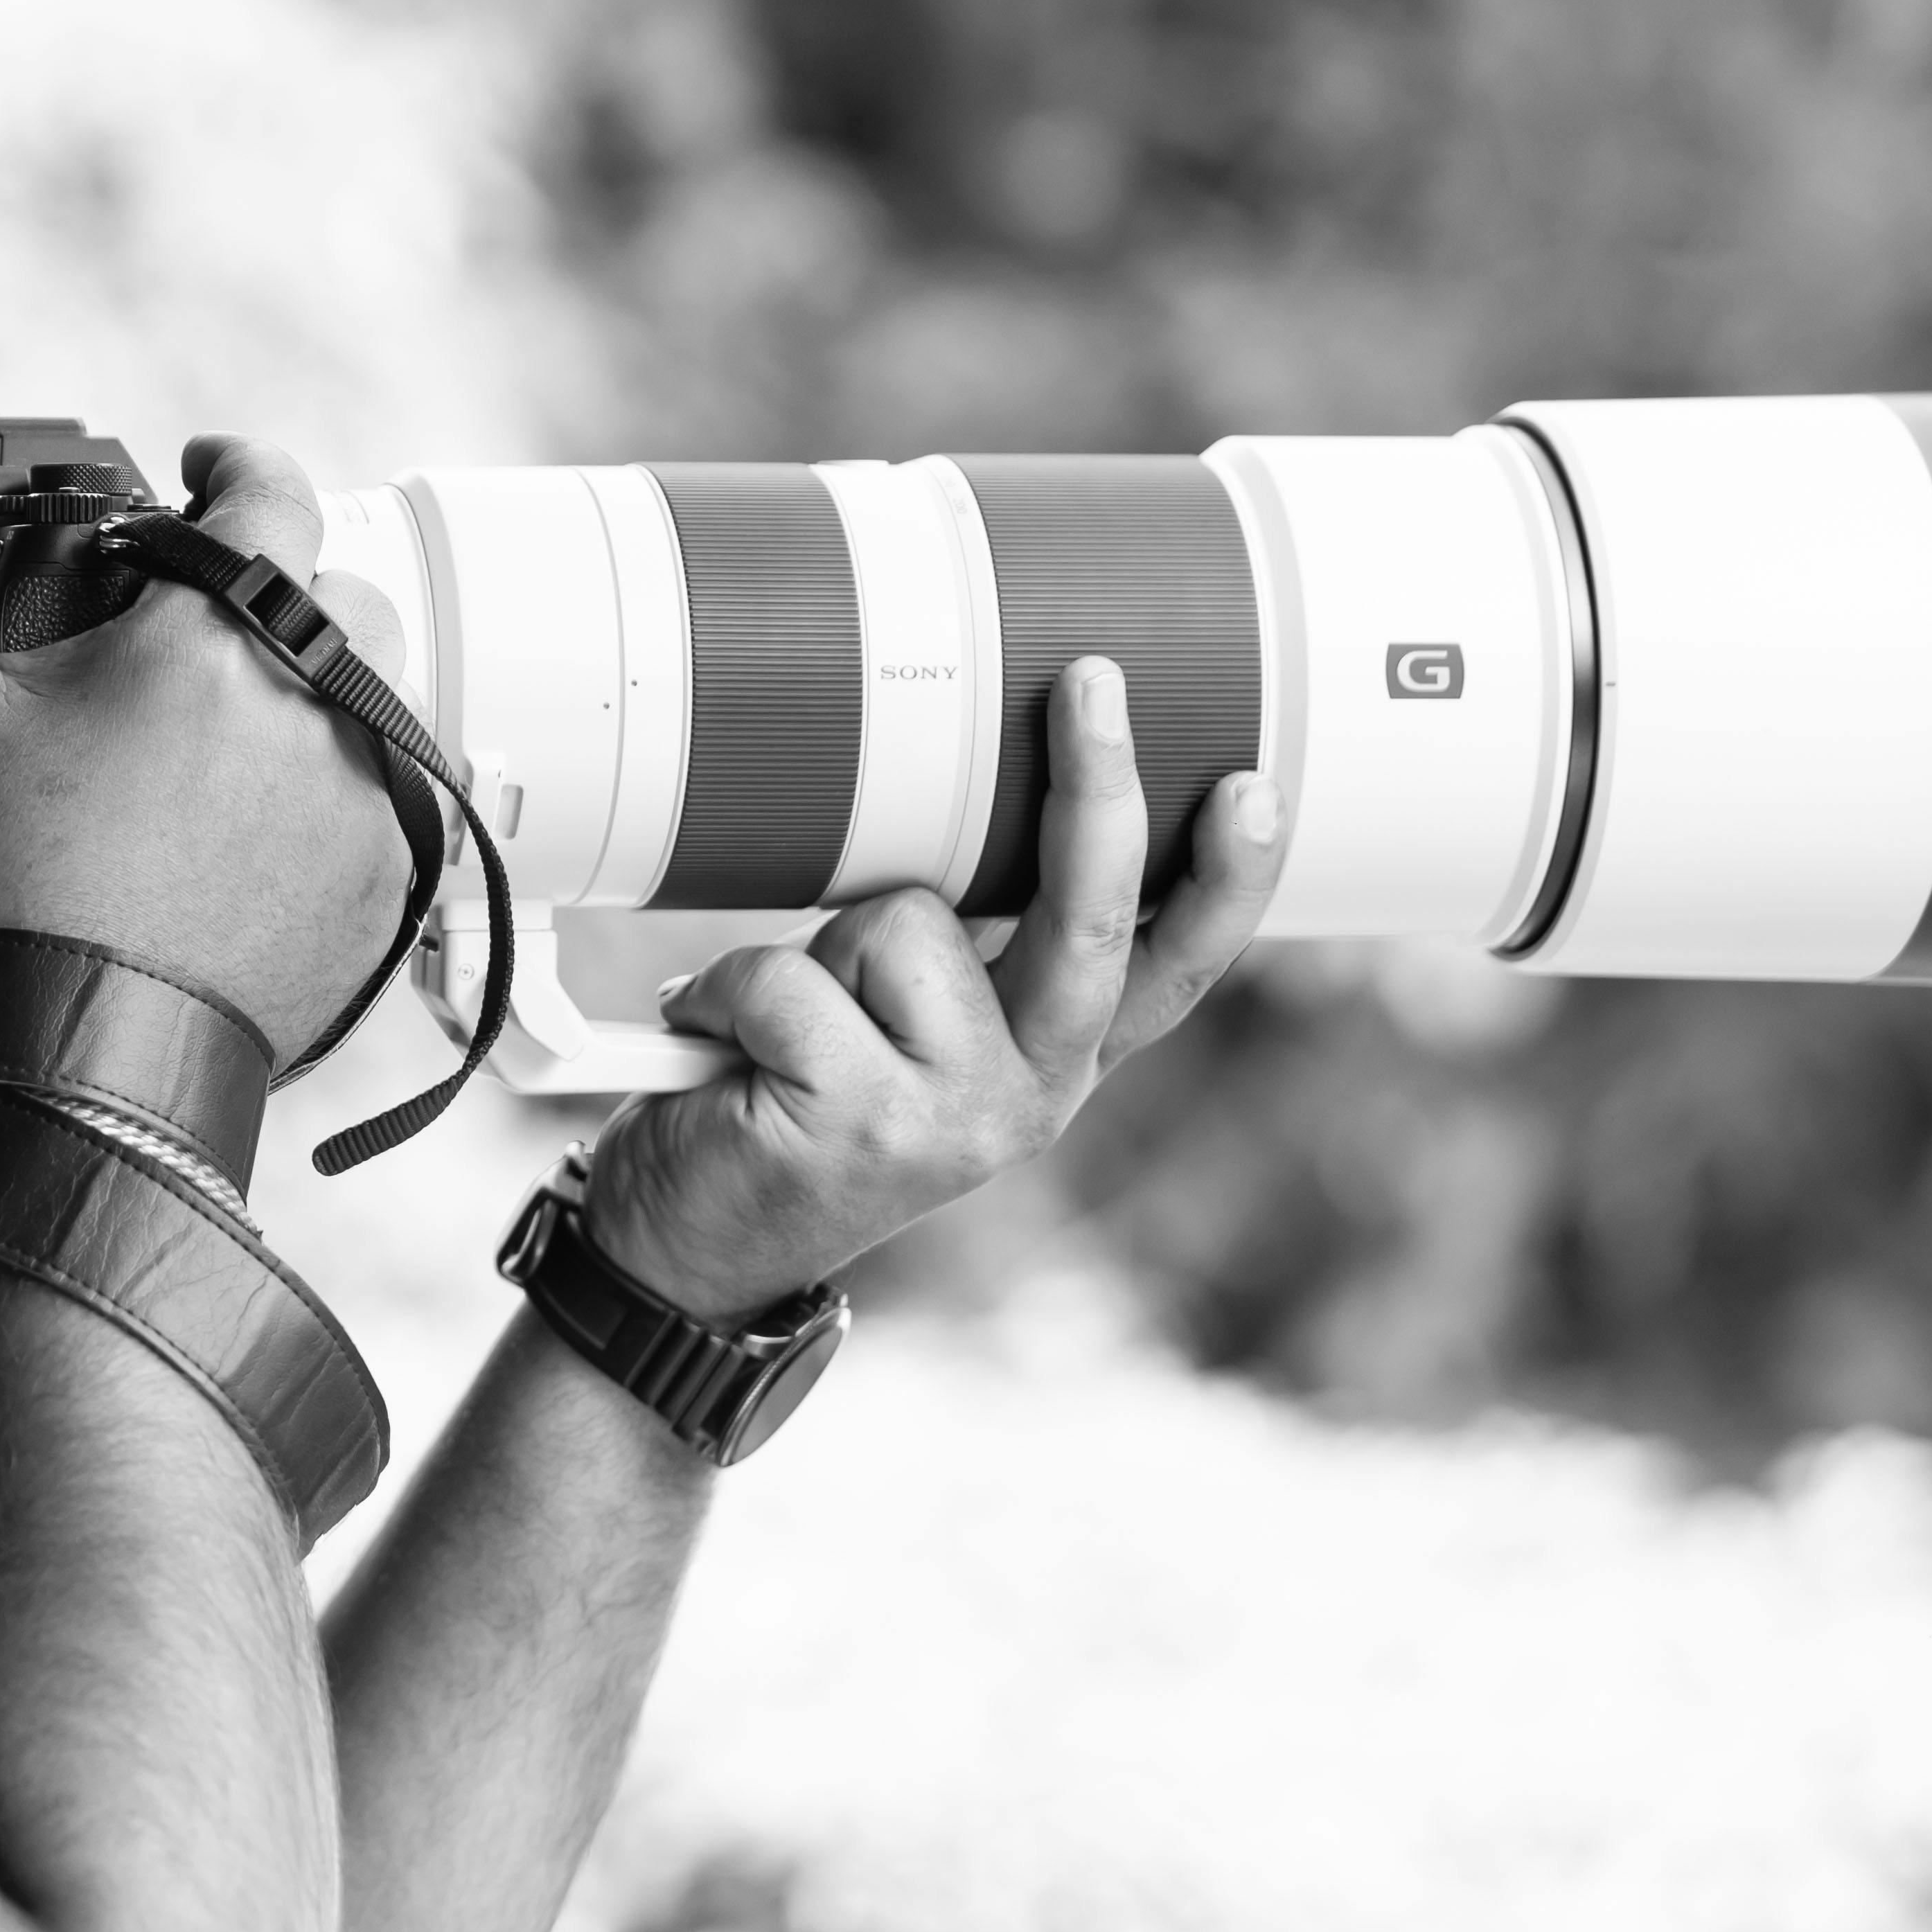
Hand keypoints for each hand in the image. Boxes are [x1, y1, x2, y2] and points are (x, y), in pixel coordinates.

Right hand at [0, 433, 410, 1059]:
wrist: (64, 1063)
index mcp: (214, 638)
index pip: (270, 490)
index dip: (234, 462)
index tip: (203, 470)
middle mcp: (315, 706)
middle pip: (337, 592)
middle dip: (274, 592)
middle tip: (193, 635)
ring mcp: (363, 800)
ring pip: (369, 696)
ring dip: (307, 692)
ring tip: (218, 738)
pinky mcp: (381, 884)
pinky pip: (381, 799)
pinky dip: (325, 791)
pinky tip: (242, 828)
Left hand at [579, 656, 1289, 1319]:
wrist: (685, 1250)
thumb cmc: (786, 1109)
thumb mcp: (899, 1032)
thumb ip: (956, 954)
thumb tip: (959, 807)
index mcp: (1051, 1060)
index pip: (1169, 966)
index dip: (1223, 879)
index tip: (1246, 784)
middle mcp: (1029, 1093)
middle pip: (1089, 919)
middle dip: (1092, 788)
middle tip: (1089, 681)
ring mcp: (953, 1117)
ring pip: (899, 923)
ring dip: (815, 946)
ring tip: (779, 1021)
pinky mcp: (862, 1123)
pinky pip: (790, 976)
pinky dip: (730, 990)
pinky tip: (720, 1047)